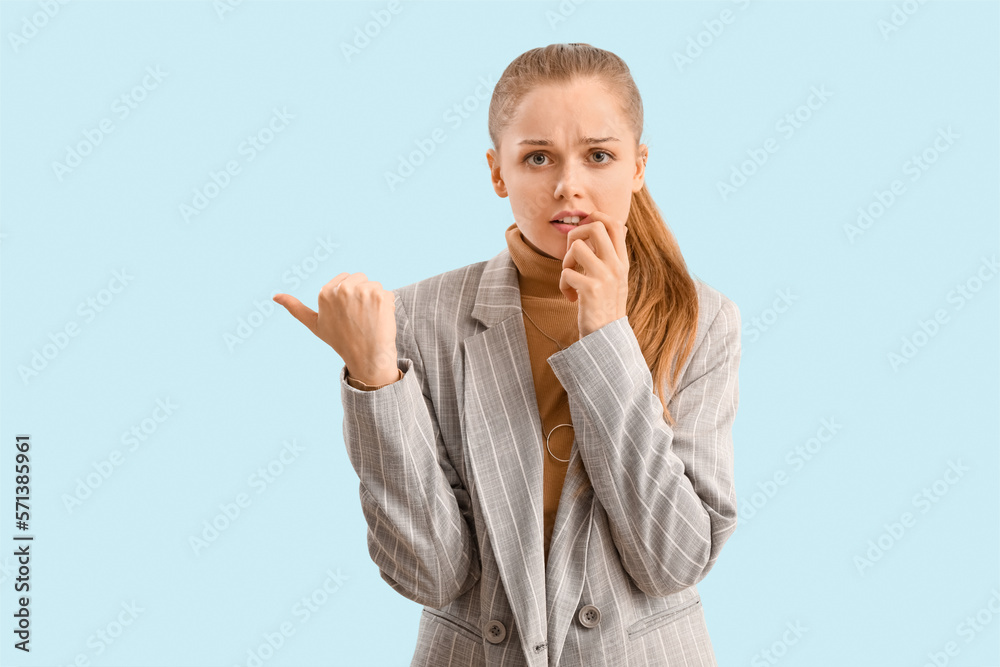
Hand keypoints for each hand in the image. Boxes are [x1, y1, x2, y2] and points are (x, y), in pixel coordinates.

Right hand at [273, 273, 399, 385]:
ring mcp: (362, 291)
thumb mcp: (315, 324)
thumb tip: (274, 296)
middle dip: (363, 295)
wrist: (367, 358)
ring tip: (369, 320)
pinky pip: (388, 293)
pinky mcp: (380, 296)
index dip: (351, 296)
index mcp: (325, 292)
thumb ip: (295, 308)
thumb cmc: (341, 341)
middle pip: (361, 279)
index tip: (348, 313)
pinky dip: (388, 305)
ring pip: (375, 285)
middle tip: (359, 318)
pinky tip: (381, 320)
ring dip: (376, 301)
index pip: (346, 278)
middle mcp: (342, 289)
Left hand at [559, 211, 629, 338]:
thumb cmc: (606, 306)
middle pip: (595, 227)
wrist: (606, 337)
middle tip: (572, 253)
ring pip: (576, 247)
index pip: (615, 224)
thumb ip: (615, 254)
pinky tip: (571, 297)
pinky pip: (566, 273)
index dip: (597, 218)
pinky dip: (563, 285)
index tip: (584, 231)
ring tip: (570, 277)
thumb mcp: (618, 277)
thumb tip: (621, 226)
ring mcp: (604, 277)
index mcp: (622, 261)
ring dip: (566, 262)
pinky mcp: (590, 289)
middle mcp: (616, 266)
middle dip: (576, 234)